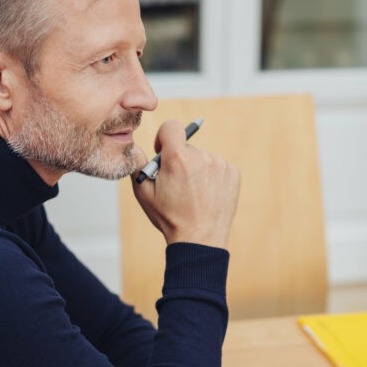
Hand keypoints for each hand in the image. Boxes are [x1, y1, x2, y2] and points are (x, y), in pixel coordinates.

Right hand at [132, 120, 239, 248]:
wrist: (200, 239)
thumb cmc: (170, 218)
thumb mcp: (144, 192)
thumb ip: (138, 164)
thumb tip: (134, 145)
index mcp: (178, 159)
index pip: (171, 127)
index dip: (163, 138)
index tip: (163, 152)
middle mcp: (202, 158)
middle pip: (186, 147)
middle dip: (180, 161)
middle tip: (178, 185)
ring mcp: (220, 165)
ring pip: (202, 157)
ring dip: (196, 169)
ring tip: (194, 193)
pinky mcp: (233, 173)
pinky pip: (217, 166)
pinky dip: (211, 176)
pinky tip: (206, 194)